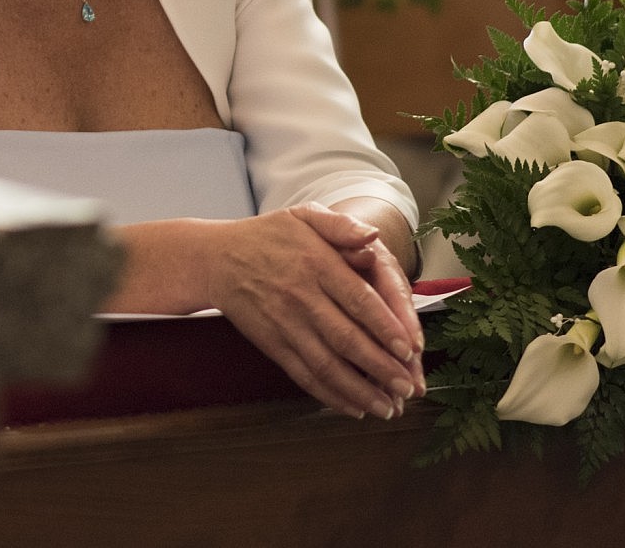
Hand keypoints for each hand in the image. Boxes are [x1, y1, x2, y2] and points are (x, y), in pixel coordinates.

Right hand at [201, 204, 423, 417]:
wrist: (214, 259)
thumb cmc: (267, 236)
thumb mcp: (303, 216)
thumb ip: (341, 224)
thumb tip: (374, 235)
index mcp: (316, 263)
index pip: (359, 299)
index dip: (386, 327)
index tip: (410, 349)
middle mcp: (301, 296)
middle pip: (347, 338)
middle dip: (381, 368)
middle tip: (408, 387)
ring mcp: (284, 324)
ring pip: (326, 364)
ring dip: (360, 390)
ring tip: (388, 409)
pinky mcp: (271, 343)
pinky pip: (303, 374)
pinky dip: (329, 395)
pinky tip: (353, 408)